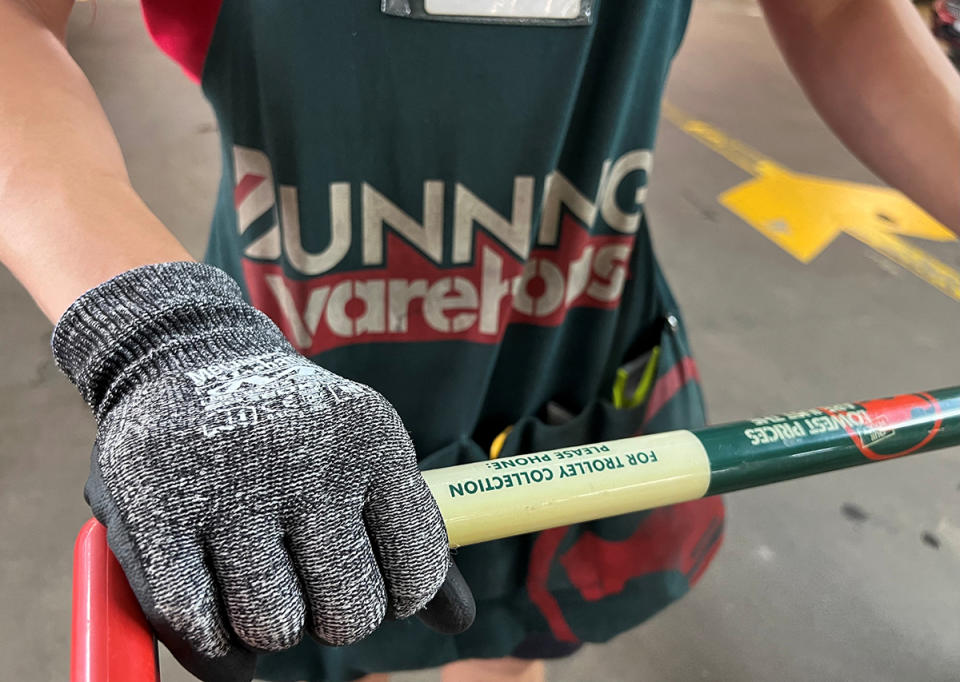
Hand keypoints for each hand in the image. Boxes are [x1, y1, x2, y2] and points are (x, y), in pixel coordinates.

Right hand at [53, 262, 473, 681]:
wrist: (183, 350)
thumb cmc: (292, 423)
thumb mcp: (363, 449)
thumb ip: (410, 533)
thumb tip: (460, 621)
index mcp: (374, 446)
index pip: (417, 574)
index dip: (396, 596)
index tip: (368, 579)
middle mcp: (308, 463)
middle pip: (348, 616)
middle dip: (331, 616)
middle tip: (308, 582)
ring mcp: (229, 488)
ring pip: (273, 628)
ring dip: (267, 627)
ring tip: (259, 582)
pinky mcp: (156, 513)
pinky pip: (196, 624)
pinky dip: (210, 640)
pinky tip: (214, 603)